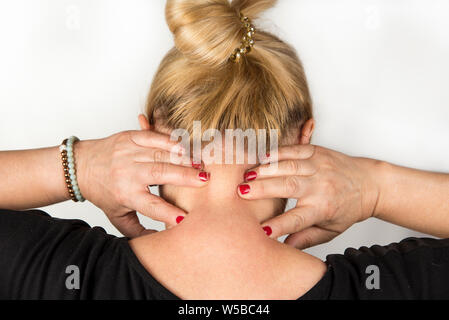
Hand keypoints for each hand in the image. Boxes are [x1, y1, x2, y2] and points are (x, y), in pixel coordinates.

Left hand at [76, 127, 208, 237]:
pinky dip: (169, 141)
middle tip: (205, 180)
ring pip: (159, 154)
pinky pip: (152, 137)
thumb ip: (138, 232)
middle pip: (159, 174)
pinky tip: (183, 147)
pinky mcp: (129, 137)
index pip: (150, 206)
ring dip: (182, 158)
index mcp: (124, 195)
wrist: (80, 167)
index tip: (186, 218)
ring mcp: (128, 153)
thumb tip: (160, 241)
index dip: (168, 213)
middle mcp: (126, 173)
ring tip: (200, 163)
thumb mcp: (117, 217)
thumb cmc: (103, 192)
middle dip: (184, 177)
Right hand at [239, 144, 380, 248]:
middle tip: (241, 192)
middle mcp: (321, 186)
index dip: (279, 225)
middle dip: (263, 189)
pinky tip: (263, 157)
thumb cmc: (348, 208)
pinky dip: (278, 152)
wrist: (370, 183)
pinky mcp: (318, 151)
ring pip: (289, 166)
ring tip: (247, 175)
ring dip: (266, 169)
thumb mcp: (331, 230)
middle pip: (289, 187)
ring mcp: (320, 166)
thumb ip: (307, 238)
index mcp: (323, 208)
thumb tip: (285, 246)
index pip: (298, 219)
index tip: (260, 230)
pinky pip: (296, 149)